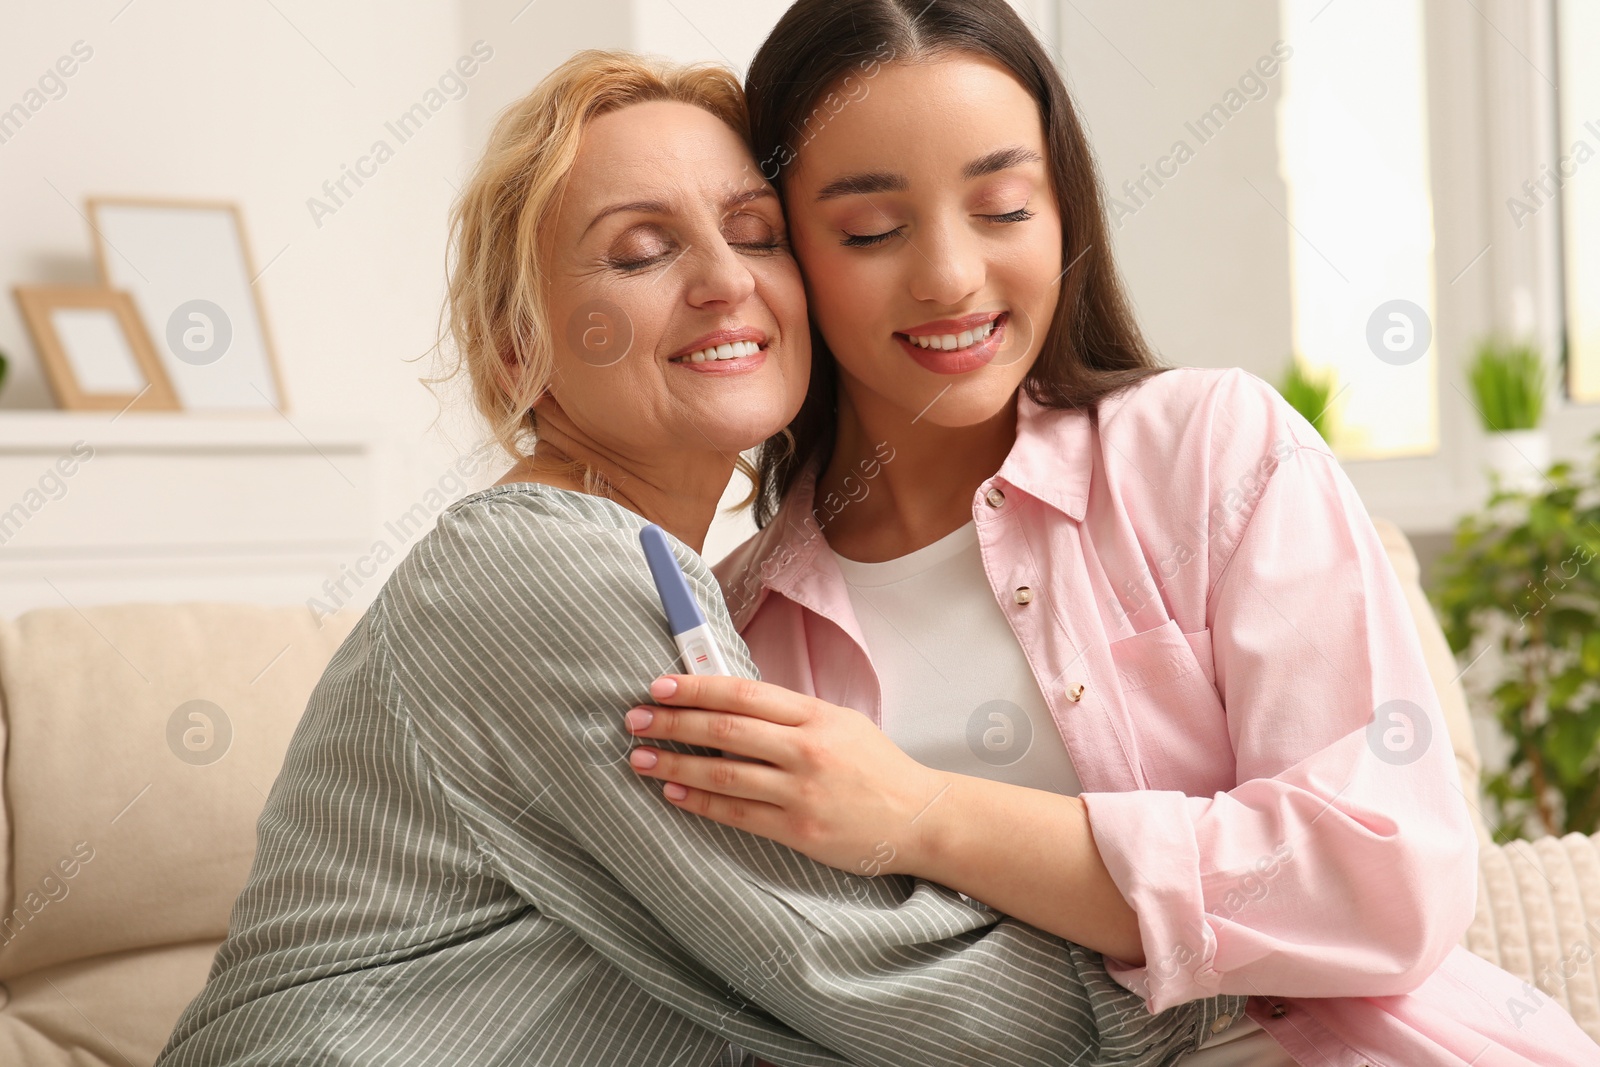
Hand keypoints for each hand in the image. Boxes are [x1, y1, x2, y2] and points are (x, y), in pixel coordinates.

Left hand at [623, 674, 948, 877]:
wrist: (920, 817)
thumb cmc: (875, 768)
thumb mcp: (838, 723)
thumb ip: (789, 714)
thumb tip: (727, 703)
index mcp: (815, 715)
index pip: (743, 692)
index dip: (696, 687)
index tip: (660, 686)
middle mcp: (806, 749)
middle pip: (725, 728)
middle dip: (673, 722)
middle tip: (635, 719)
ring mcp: (802, 791)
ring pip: (724, 772)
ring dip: (675, 764)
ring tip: (641, 759)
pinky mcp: (799, 830)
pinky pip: (738, 814)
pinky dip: (701, 802)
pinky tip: (675, 794)